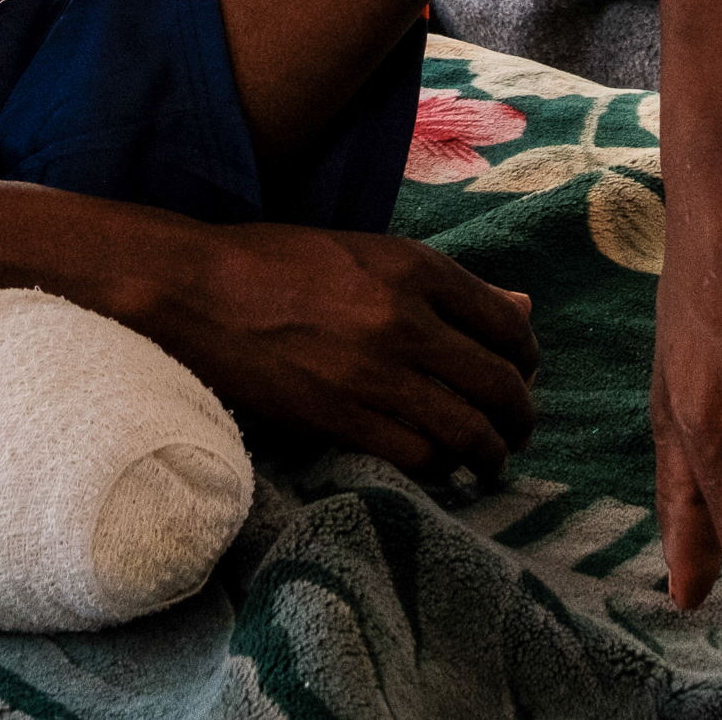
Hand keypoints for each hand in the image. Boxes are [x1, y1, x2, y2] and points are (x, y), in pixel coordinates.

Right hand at [148, 223, 538, 478]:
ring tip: (489, 461)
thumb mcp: (370, 254)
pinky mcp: (339, 417)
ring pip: (467, 430)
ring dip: (489, 453)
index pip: (507, 324)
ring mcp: (373, 372)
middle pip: (497, 383)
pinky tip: (436, 465)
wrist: (195, 290)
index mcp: (415, 267)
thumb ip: (449, 286)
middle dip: (519, 415)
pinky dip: (437, 467)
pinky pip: (416, 456)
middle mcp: (404, 318)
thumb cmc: (278, 263)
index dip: (526, 359)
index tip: (522, 376)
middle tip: (518, 431)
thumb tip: (523, 305)